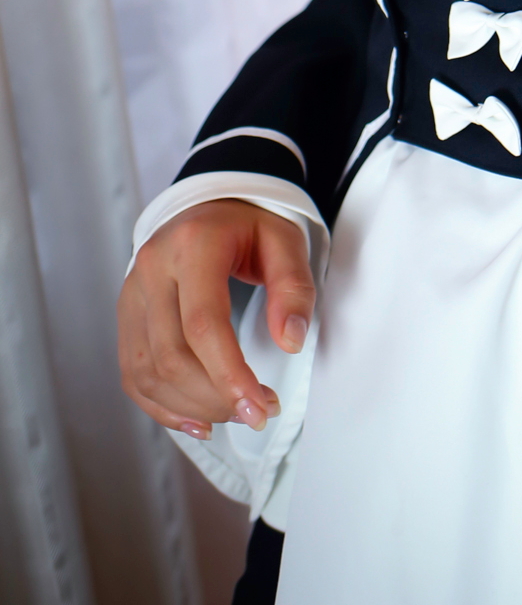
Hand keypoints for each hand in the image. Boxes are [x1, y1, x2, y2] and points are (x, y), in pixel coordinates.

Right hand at [118, 199, 314, 439]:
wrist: (209, 204)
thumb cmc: (250, 224)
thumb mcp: (285, 240)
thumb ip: (293, 287)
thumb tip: (290, 340)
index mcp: (193, 245)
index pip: (203, 324)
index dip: (229, 375)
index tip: (260, 408)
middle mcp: (152, 268)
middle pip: (171, 355)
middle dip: (214, 396)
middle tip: (256, 413)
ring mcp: (132, 292)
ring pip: (147, 371)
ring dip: (190, 406)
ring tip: (233, 414)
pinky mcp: (126, 313)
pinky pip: (133, 373)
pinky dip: (161, 405)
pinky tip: (196, 419)